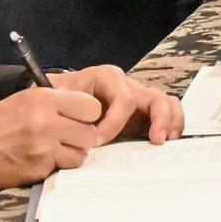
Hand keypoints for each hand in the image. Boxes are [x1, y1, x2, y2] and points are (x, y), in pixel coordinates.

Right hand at [0, 84, 104, 188]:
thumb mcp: (20, 100)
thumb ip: (52, 101)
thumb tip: (81, 105)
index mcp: (42, 99)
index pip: (91, 106)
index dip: (88, 114)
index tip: (79, 118)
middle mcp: (46, 121)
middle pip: (91, 131)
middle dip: (83, 135)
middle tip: (69, 136)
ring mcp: (44, 147)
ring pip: (82, 152)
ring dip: (73, 152)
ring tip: (55, 148)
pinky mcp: (40, 168)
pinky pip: (65, 166)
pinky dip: (58, 165)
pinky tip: (43, 159)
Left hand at [48, 65, 182, 145]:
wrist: (55, 101)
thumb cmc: (55, 97)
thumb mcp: (50, 94)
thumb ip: (53, 98)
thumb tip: (60, 110)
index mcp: (107, 77)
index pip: (123, 99)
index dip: (114, 122)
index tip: (97, 141)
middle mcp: (127, 86)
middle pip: (154, 97)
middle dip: (159, 118)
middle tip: (156, 140)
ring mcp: (137, 100)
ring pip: (166, 104)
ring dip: (170, 122)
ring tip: (165, 142)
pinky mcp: (142, 115)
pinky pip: (166, 115)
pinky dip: (170, 128)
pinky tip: (164, 143)